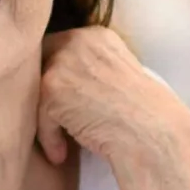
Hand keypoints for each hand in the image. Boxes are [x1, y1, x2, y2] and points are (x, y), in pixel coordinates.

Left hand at [37, 26, 189, 189]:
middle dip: (44, 90)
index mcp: (96, 35)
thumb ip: (91, 64)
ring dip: (47, 117)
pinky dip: (48, 138)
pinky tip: (61, 153)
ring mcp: (62, 63)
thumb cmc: (143, 112)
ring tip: (61, 140)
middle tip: (51, 115)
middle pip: (41, 62)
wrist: (153, 134)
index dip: (55, 72)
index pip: (58, 45)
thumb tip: (65, 76)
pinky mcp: (52, 89)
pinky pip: (39, 116)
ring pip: (37, 90)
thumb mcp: (119, 71)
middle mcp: (77, 41)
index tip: (63, 96)